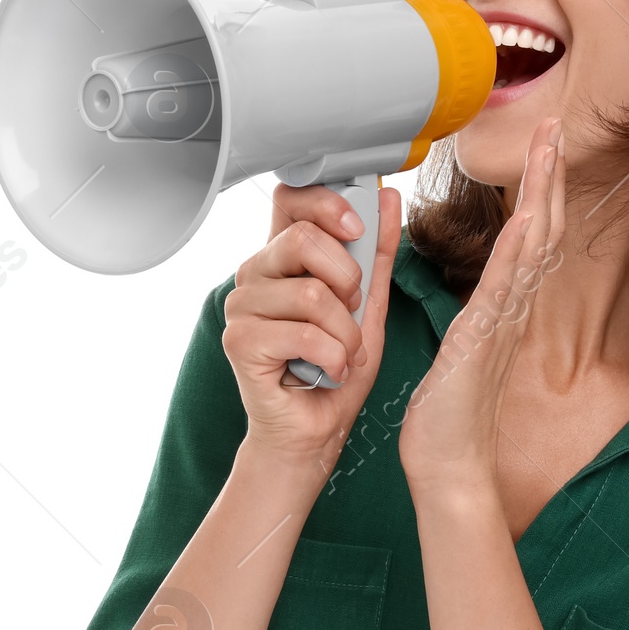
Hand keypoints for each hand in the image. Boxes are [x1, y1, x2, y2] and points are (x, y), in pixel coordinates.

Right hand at [222, 182, 402, 473]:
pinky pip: (304, 334)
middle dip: (348, 280)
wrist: (316, 431)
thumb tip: (389, 198)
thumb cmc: (335, 368)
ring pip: (312, 294)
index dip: (327, 204)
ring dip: (345, 333)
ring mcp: (241, 306)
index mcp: (282, 256)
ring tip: (342, 353)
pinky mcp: (239, 341)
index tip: (356, 229)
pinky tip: (329, 371)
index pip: (291, 198)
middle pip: (304, 238)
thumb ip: (377, 252)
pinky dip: (333, 357)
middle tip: (351, 313)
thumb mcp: (369, 304)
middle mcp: (255, 274)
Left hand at [399, 117, 565, 497]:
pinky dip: (519, 251)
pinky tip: (528, 216)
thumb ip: (476, 320)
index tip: (541, 146)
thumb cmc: (449, 417)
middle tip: (554, 124)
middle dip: (548, 175)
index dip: (537, 190)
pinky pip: (505, 288)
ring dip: (540, 193)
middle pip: (540, 228)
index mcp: (502, 309)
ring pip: (531, 246)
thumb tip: (482, 300)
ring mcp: (501, 323)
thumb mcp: (462, 351)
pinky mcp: (483, 341)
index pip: (527, 237)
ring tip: (547, 145)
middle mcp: (510, 310)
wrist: (449, 466)